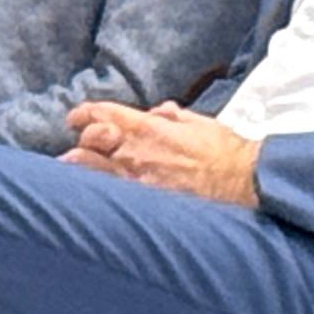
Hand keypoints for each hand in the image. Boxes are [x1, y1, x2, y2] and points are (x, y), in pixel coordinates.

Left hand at [63, 101, 261, 206]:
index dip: (83, 114)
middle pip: (91, 140)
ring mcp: (137, 179)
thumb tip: (158, 111)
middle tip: (79, 145)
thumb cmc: (226, 152)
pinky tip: (89, 194)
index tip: (75, 119)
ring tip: (69, 167)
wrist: (244, 182)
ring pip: (92, 170)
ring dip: (79, 166)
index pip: (102, 114)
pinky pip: (110, 194)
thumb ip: (173, 117)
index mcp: (149, 127)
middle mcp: (136, 151)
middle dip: (82, 140)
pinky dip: (97, 190)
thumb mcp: (199, 123)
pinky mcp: (143, 202)